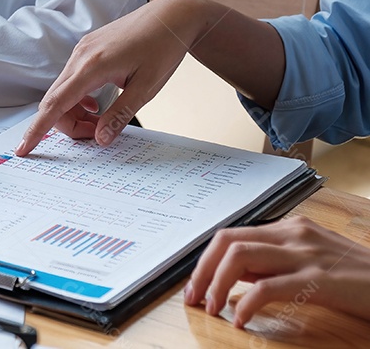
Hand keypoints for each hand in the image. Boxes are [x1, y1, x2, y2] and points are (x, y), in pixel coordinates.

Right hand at [15, 0, 207, 155]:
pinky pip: (70, 80)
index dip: (37, 129)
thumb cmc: (163, 48)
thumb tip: (100, 140)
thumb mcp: (147, 87)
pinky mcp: (86, 49)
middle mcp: (80, 57)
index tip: (23, 148)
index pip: (55, 104)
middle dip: (68, 125)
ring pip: (61, 92)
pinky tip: (97, 103)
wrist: (171, 16)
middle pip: (54, 101)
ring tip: (101, 120)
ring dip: (74, 113)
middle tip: (97, 135)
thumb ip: (120, 114)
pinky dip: (77, 99)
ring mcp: (80, 51)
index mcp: (92, 66)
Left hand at [185, 216, 369, 326]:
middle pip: (228, 241)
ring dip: (216, 284)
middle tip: (193, 298)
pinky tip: (241, 319)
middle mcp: (293, 234)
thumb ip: (274, 262)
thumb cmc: (357, 277)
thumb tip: (234, 274)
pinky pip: (267, 287)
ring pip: (240, 257)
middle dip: (202, 270)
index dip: (205, 260)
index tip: (195, 285)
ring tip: (210, 308)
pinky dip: (245, 304)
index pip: (231, 235)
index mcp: (289, 228)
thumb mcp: (310, 260)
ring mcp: (306, 254)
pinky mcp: (319, 279)